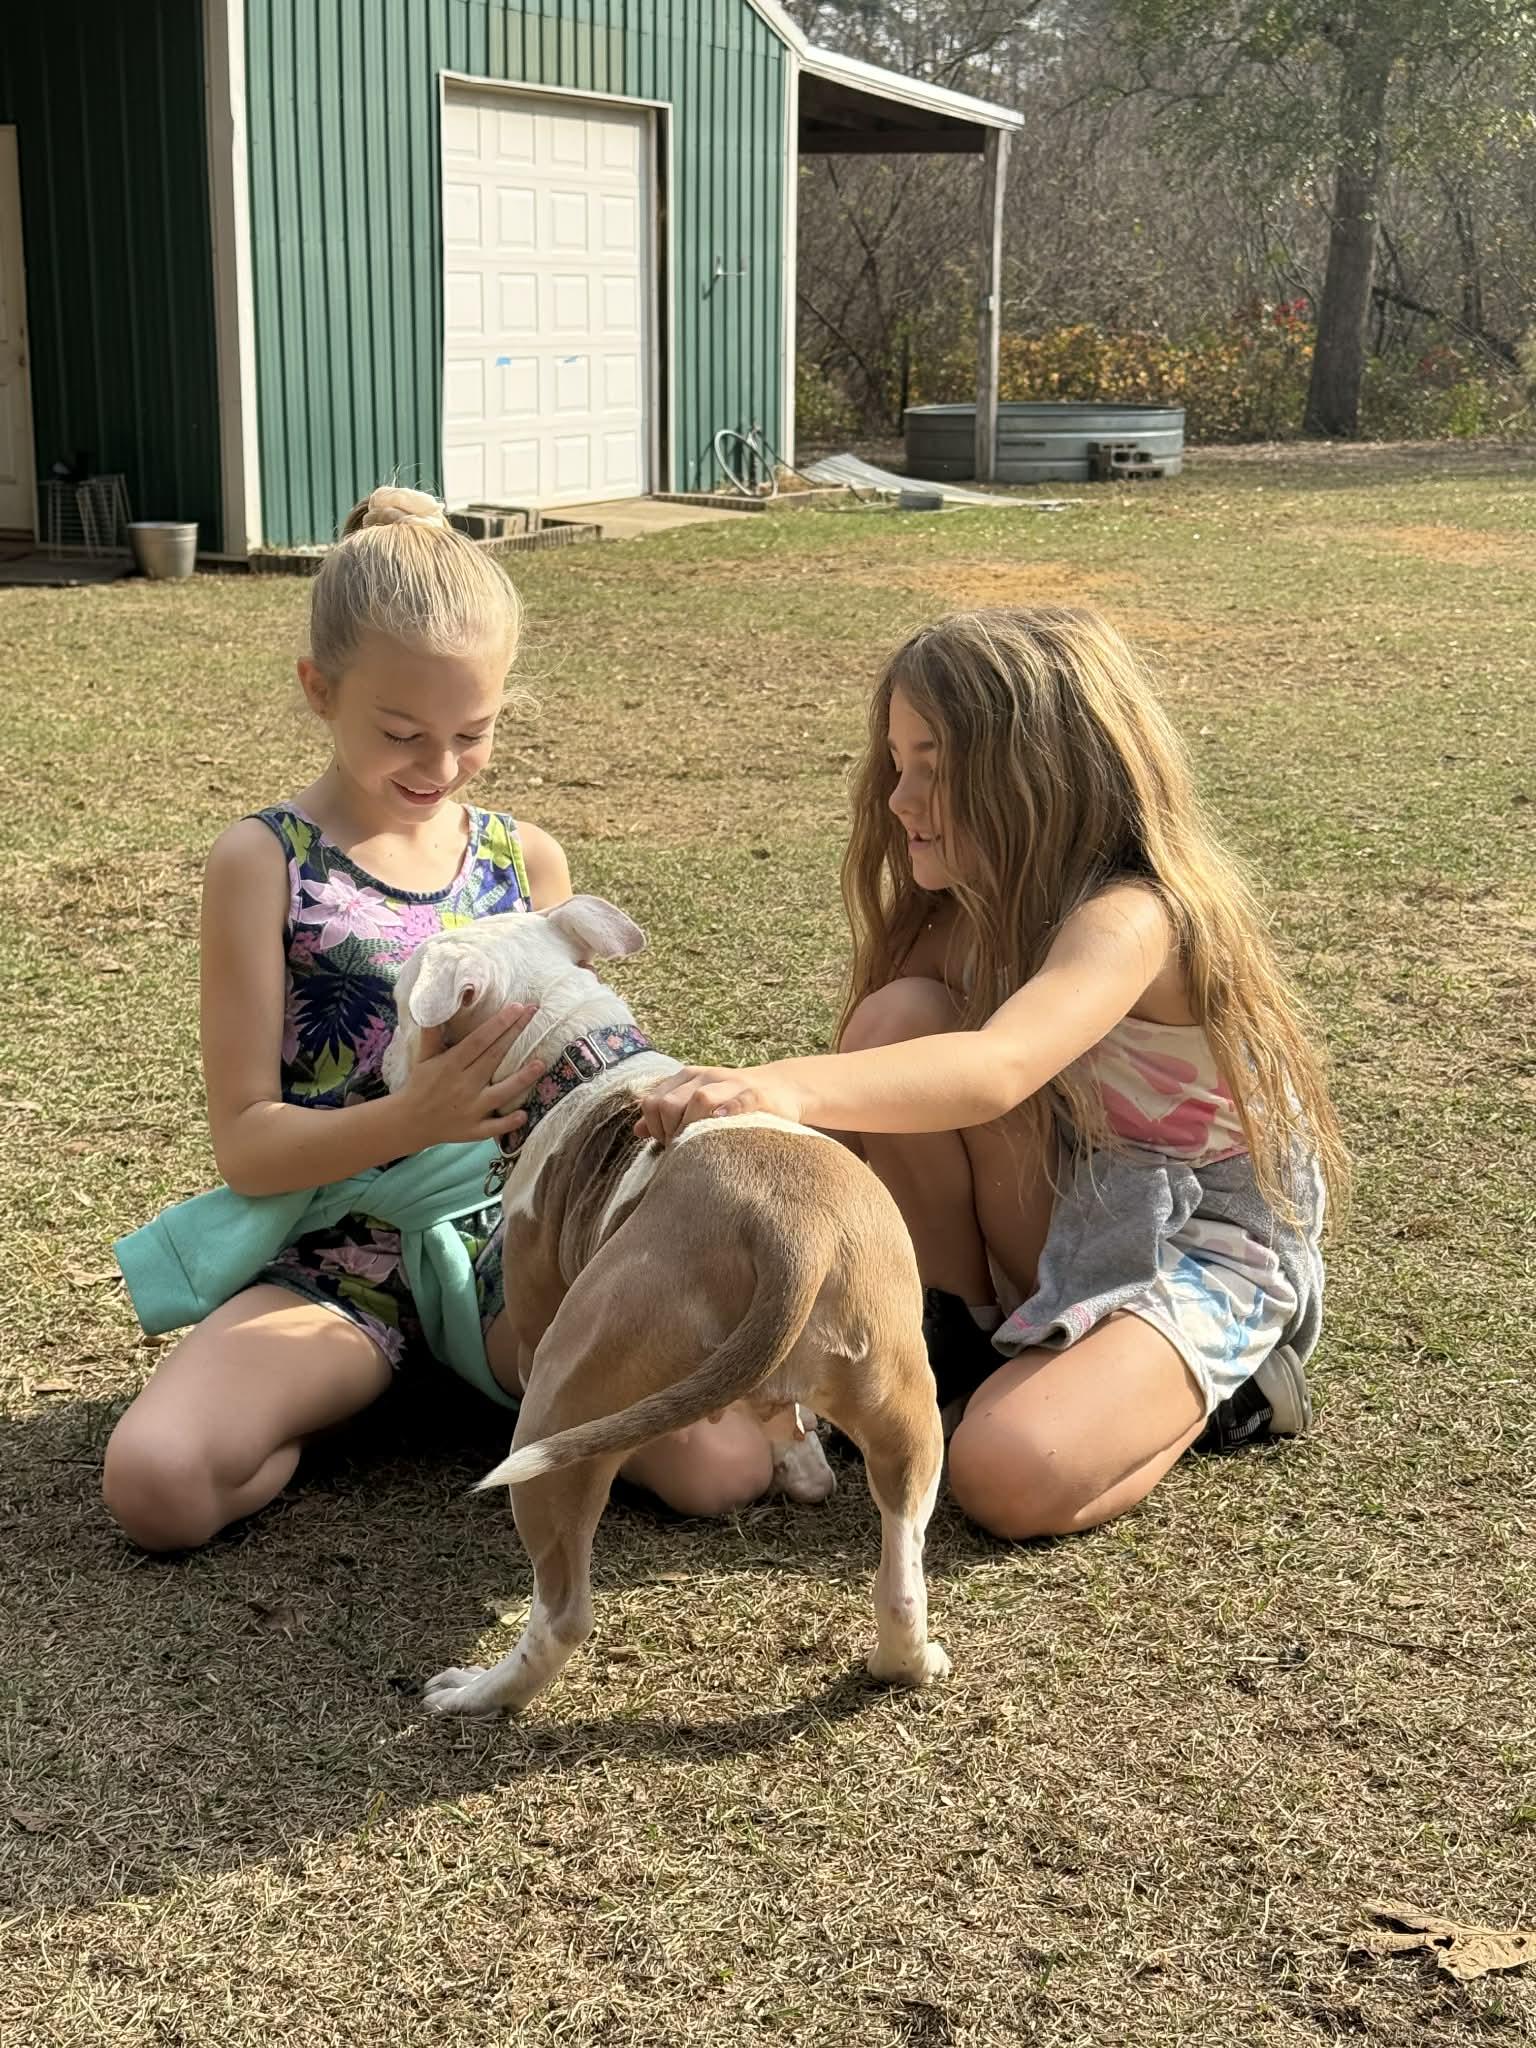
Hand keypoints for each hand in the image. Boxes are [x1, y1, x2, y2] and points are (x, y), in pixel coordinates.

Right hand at [397, 1002, 543, 1149]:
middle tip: (535, 1015)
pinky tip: (525, 1114)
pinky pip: (494, 1127)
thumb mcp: (423, 1056)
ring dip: (522, 1079)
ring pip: (501, 1093)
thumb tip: (436, 1004)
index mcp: (450, 1064)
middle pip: (494, 1057)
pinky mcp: (473, 1130)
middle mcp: (463, 1085)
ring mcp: (470, 1109)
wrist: (409, 1122)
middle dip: (515, 1034)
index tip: (517, 1007)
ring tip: (541, 1064)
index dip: (499, 1023)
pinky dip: (509, 1123)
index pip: (479, 1040)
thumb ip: (432, 1032)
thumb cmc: (420, 1084)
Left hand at [635, 1064, 803, 1144]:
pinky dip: (728, 1112)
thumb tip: (637, 1131)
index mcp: (687, 1079)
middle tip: (685, 1149)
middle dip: (670, 1132)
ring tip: (700, 1145)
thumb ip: (668, 1115)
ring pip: (700, 1099)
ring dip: (693, 1127)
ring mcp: (732, 1084)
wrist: (782, 1088)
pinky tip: (721, 1124)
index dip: (655, 1128)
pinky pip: (739, 1101)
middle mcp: (706, 1078)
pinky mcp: (757, 1095)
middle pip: (670, 1103)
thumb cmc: (733, 1104)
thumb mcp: (696, 1103)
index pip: (653, 1102)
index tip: (669, 1144)